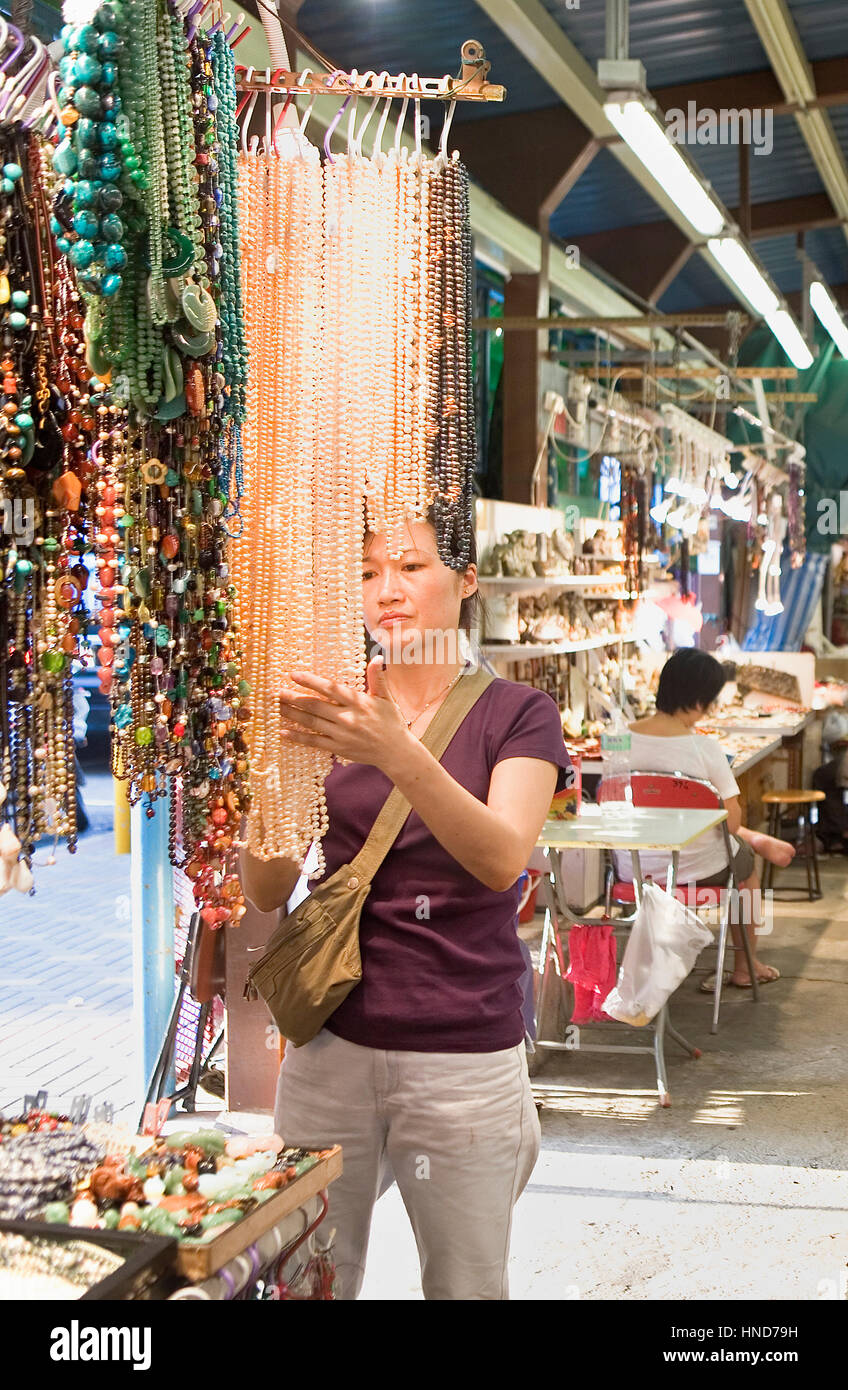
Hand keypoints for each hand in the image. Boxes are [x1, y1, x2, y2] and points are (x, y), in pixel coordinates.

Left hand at [278, 656, 413, 772]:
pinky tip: (283, 732)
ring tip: (275, 707)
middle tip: (275, 692)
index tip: (293, 675)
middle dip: (293, 698)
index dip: (310, 681)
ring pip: (310, 722)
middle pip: (314, 706)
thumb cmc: (391, 722)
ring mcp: (341, 734)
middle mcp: (347, 717)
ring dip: (291, 714)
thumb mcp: (386, 698)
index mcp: (357, 702)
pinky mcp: (337, 748)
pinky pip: (313, 742)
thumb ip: (378, 678)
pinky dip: (297, 737)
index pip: (330, 688)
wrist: (395, 752)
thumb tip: (376, 657)